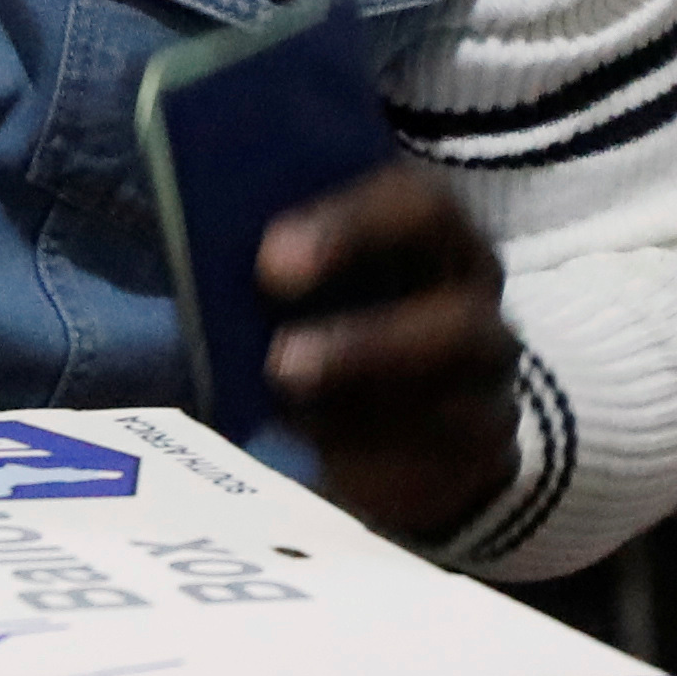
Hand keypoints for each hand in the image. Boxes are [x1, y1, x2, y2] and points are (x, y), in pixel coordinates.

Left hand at [260, 162, 519, 545]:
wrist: (401, 392)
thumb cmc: (333, 306)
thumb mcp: (307, 269)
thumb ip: (271, 261)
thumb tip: (189, 256)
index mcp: (436, 233)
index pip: (418, 207)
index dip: (350, 230)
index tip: (269, 261)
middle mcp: (475, 302)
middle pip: (452, 322)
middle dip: (367, 344)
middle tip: (279, 362)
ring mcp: (487, 385)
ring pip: (455, 407)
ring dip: (369, 425)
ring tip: (288, 424)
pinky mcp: (481, 453)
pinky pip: (442, 467)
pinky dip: (377, 467)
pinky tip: (317, 464)